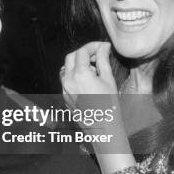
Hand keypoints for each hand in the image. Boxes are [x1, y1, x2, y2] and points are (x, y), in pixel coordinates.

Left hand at [60, 42, 134, 173]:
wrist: (103, 128)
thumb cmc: (109, 106)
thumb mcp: (108, 80)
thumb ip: (103, 60)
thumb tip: (103, 47)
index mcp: (80, 75)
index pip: (82, 51)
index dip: (93, 46)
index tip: (102, 47)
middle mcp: (68, 80)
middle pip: (71, 57)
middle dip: (83, 53)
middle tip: (97, 55)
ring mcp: (64, 89)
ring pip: (67, 68)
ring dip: (78, 64)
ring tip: (94, 69)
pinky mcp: (64, 96)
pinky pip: (66, 80)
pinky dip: (75, 75)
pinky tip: (88, 81)